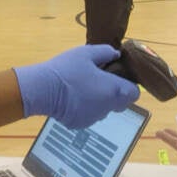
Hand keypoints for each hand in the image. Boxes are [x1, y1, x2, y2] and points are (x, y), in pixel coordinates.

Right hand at [13, 45, 139, 128]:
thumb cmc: (67, 69)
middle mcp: (107, 107)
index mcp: (113, 90)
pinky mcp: (80, 124)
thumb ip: (106, 52)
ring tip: (83, 87)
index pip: (134, 93)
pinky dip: (85, 108)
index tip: (119, 77)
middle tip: (101, 81)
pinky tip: (72, 98)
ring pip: (104, 110)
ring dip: (99, 101)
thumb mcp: (87, 53)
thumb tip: (116, 54)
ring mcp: (94, 118)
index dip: (130, 85)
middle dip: (115, 93)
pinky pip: (89, 115)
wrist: (42, 90)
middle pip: (121, 103)